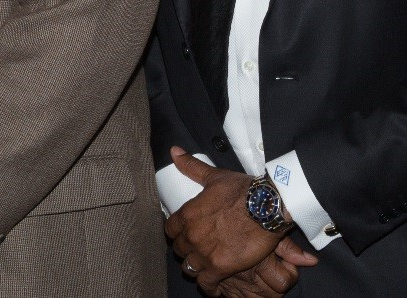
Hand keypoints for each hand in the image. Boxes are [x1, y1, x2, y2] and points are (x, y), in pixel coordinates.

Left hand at [164, 147, 314, 293]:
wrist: (266, 207)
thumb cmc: (243, 191)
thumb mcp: (214, 176)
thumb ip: (192, 167)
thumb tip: (175, 152)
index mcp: (187, 214)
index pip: (170, 230)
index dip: (176, 233)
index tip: (183, 235)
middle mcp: (191, 234)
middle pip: (179, 250)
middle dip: (186, 250)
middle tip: (196, 250)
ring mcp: (204, 252)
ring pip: (189, 267)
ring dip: (195, 267)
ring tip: (203, 267)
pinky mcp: (221, 266)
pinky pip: (206, 283)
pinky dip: (208, 286)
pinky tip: (212, 286)